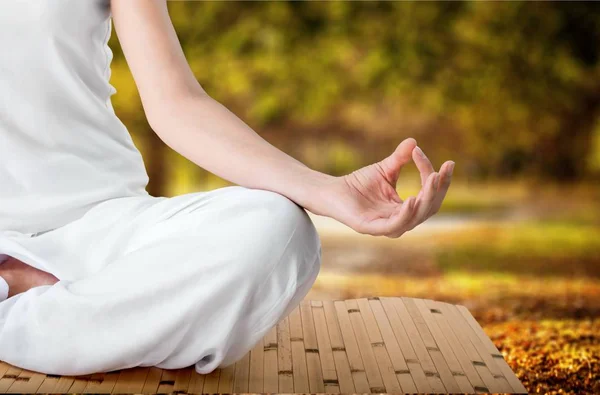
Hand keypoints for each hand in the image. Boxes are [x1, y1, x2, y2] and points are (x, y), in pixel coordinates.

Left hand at [321, 138, 453, 237]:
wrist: (332, 191)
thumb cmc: (358, 183)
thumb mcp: (385, 169)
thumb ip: (400, 158)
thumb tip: (414, 141)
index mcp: (406, 209)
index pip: (430, 195)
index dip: (438, 179)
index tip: (444, 161)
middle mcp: (400, 221)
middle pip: (429, 209)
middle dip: (438, 190)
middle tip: (440, 172)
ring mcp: (386, 227)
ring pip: (416, 218)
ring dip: (426, 200)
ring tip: (432, 180)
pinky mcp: (372, 228)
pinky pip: (395, 225)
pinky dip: (406, 214)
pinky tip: (413, 199)